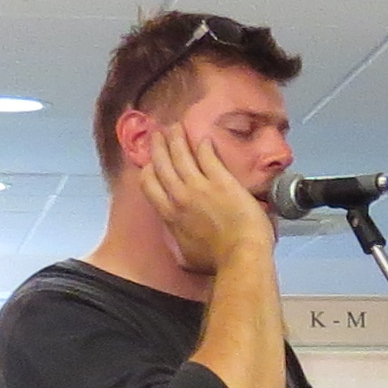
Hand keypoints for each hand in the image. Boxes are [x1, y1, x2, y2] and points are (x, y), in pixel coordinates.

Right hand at [138, 116, 273, 279]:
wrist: (240, 255)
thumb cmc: (218, 261)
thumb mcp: (187, 256)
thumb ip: (178, 242)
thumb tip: (177, 242)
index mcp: (170, 215)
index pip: (149, 185)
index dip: (148, 169)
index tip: (149, 161)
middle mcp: (179, 197)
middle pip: (162, 164)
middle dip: (159, 146)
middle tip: (158, 132)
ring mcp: (200, 186)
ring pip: (181, 155)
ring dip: (176, 138)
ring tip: (175, 126)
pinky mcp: (221, 181)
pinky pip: (208, 157)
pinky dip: (203, 145)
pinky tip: (204, 138)